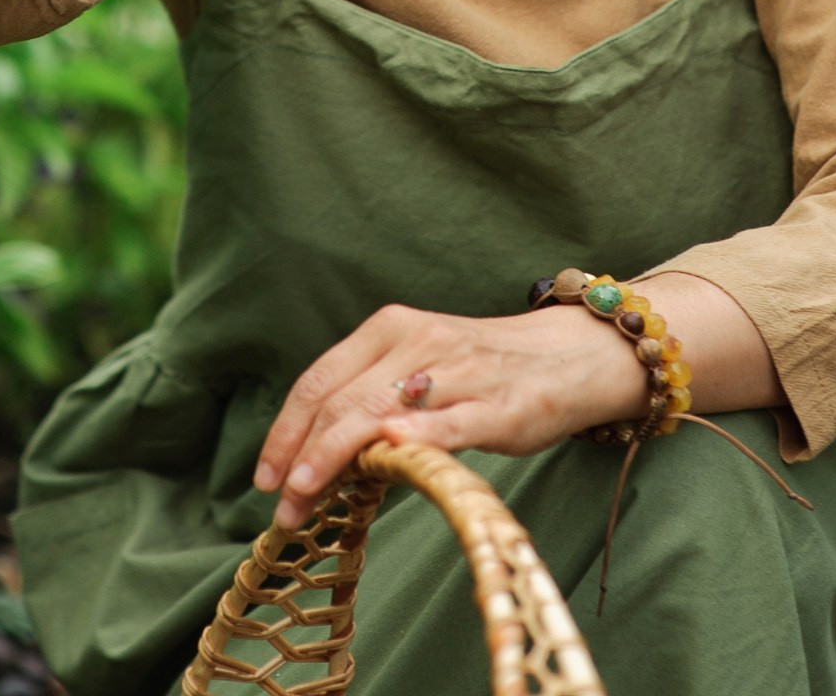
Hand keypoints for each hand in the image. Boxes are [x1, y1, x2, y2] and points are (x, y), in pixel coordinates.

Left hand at [253, 300, 643, 529]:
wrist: (569, 355)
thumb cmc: (483, 369)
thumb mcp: (418, 366)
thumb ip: (371, 396)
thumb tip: (313, 455)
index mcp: (390, 329)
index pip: (320, 380)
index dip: (286, 430)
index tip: (266, 478)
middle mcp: (417, 342)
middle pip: (341, 401)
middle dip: (302, 456)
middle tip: (281, 507)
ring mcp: (458, 372)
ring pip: (381, 411)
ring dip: (336, 457)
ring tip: (308, 498)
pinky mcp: (499, 406)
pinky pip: (450, 421)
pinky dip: (416, 435)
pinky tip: (389, 453)